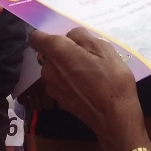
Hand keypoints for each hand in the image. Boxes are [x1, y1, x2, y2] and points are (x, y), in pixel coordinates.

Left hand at [28, 29, 143, 150]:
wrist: (114, 116)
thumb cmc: (111, 78)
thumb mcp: (103, 48)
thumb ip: (82, 36)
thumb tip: (70, 36)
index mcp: (57, 51)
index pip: (36, 37)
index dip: (46, 34)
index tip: (62, 37)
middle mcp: (48, 68)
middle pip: (48, 53)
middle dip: (63, 51)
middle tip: (86, 54)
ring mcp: (51, 86)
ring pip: (55, 68)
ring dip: (66, 66)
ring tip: (89, 71)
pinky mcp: (58, 99)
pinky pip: (60, 82)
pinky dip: (69, 80)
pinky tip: (87, 85)